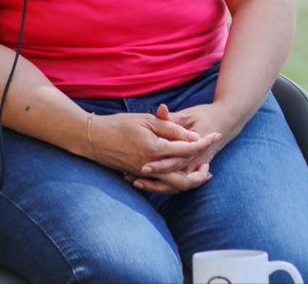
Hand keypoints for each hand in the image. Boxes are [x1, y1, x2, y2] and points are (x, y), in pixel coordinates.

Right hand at [86, 111, 219, 192]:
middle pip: (183, 179)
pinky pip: (160, 184)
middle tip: (210, 169)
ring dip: (188, 182)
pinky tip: (180, 175)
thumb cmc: (120, 124)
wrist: (92, 138)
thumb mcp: (148, 120)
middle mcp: (151, 166)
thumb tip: (194, 137)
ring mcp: (143, 173)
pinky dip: (173, 182)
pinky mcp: (138, 176)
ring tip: (200, 174)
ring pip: (172, 186)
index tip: (216, 135)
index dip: (204, 142)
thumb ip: (172, 129)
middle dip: (199, 175)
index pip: (187, 149)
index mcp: (155, 149)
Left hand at [127, 102, 242, 193]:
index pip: (177, 161)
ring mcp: (197, 167)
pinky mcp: (195, 169)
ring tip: (137, 183)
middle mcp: (198, 160)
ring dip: (158, 186)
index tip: (143, 167)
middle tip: (134, 179)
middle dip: (155, 181)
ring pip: (178, 185)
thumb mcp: (189, 114)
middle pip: (176, 178)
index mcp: (195, 147)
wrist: (227, 121)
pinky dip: (165, 185)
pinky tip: (148, 183)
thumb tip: (160, 110)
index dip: (160, 166)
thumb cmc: (205, 115)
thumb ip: (173, 117)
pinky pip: (180, 183)